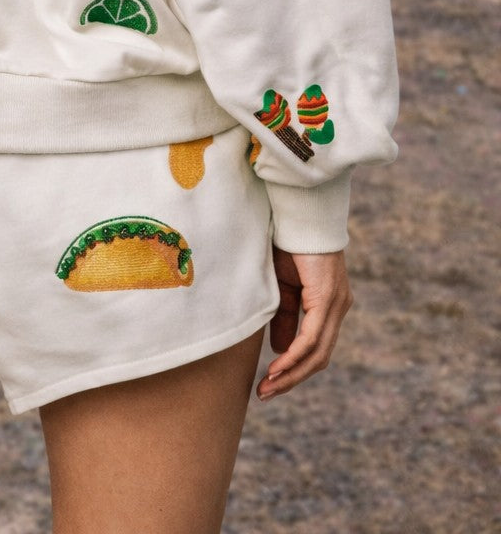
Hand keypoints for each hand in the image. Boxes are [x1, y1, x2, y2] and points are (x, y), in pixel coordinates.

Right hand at [256, 247, 352, 401]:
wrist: (298, 212)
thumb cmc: (288, 242)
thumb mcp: (282, 286)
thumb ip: (284, 316)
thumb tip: (280, 349)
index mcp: (330, 304)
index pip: (317, 348)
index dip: (295, 368)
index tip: (271, 382)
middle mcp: (339, 307)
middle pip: (320, 357)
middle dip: (292, 379)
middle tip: (266, 394)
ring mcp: (336, 304)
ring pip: (318, 353)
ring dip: (292, 374)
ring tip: (267, 388)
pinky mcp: (327, 298)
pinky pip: (312, 338)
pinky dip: (294, 356)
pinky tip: (278, 368)